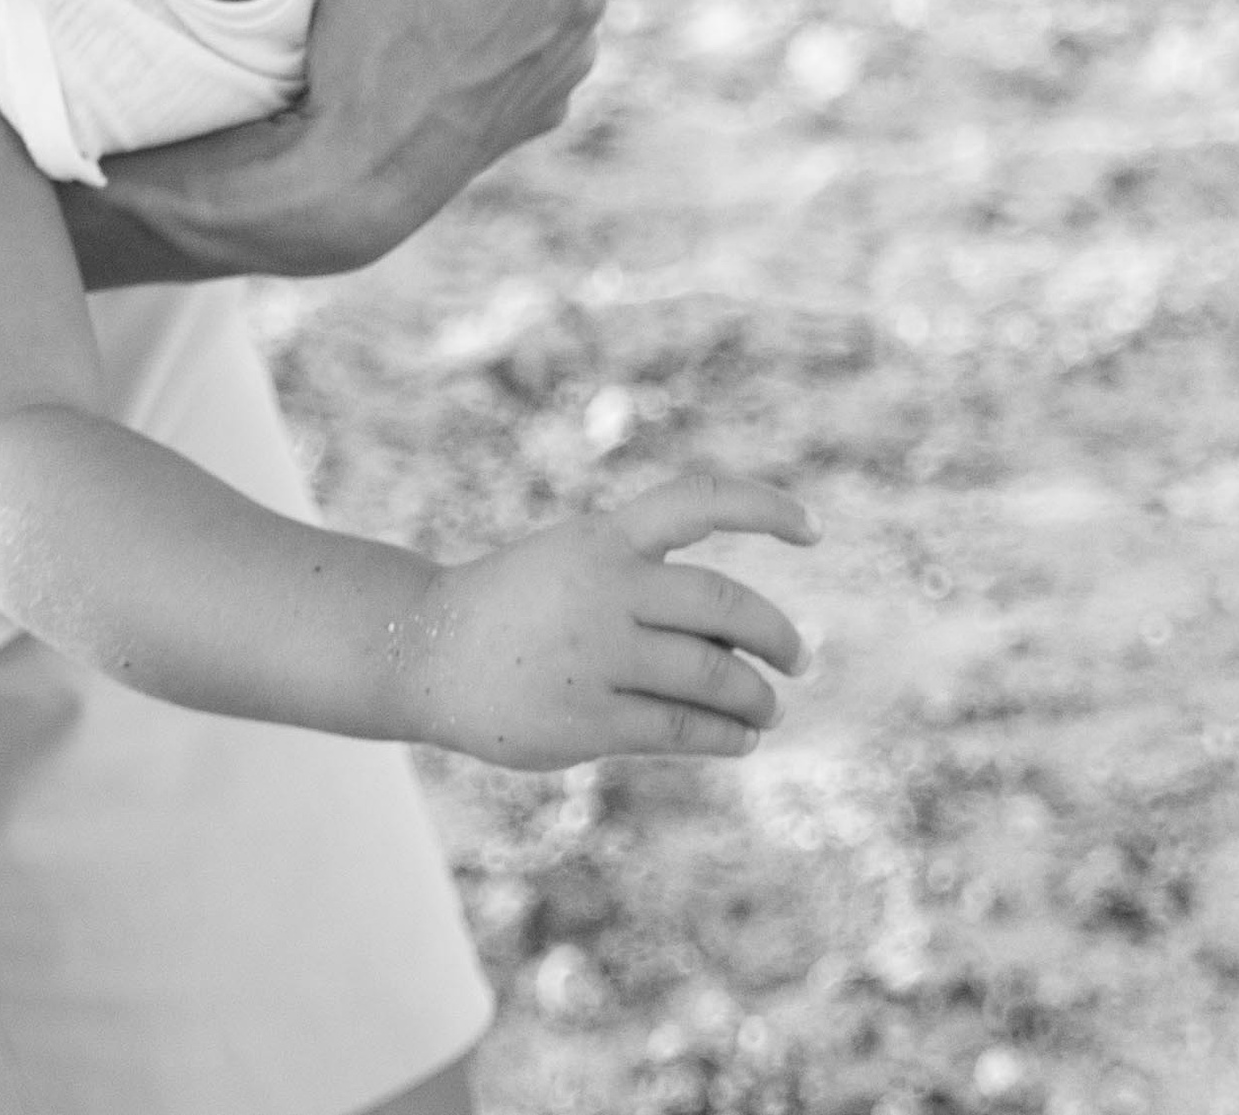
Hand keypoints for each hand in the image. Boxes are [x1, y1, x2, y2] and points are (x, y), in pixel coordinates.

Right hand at [397, 468, 818, 770]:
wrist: (425, 646)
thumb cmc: (520, 605)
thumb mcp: (578, 566)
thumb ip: (651, 591)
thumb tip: (744, 645)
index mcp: (604, 537)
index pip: (698, 499)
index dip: (764, 506)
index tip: (814, 529)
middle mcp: (605, 587)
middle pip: (723, 605)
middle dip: (777, 635)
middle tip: (800, 659)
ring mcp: (597, 655)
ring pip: (711, 677)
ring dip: (755, 698)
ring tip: (769, 709)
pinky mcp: (587, 720)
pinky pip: (681, 730)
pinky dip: (724, 736)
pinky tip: (738, 740)